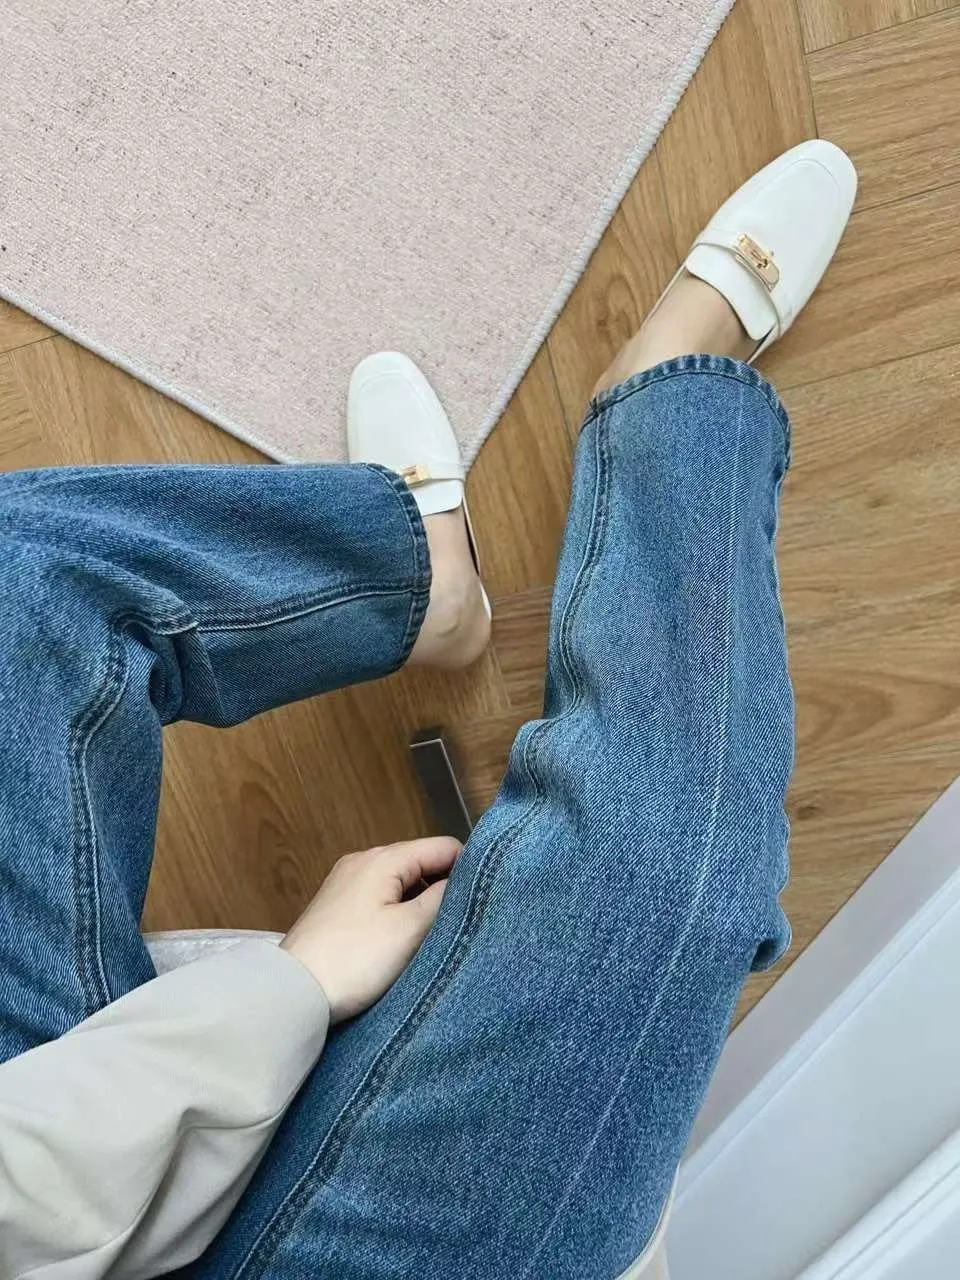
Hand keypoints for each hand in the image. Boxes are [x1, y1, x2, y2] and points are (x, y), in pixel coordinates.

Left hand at [280, 837, 460, 1021]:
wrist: (294, 994)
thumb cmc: (355, 960)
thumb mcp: (411, 929)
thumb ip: (444, 898)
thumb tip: (465, 880)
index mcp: (383, 858)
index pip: (443, 847)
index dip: (468, 871)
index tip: (483, 902)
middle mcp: (362, 861)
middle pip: (421, 863)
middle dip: (443, 889)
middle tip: (460, 924)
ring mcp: (346, 883)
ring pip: (401, 883)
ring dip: (420, 905)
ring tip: (433, 936)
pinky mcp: (337, 908)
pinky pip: (381, 899)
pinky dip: (398, 914)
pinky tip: (403, 941)